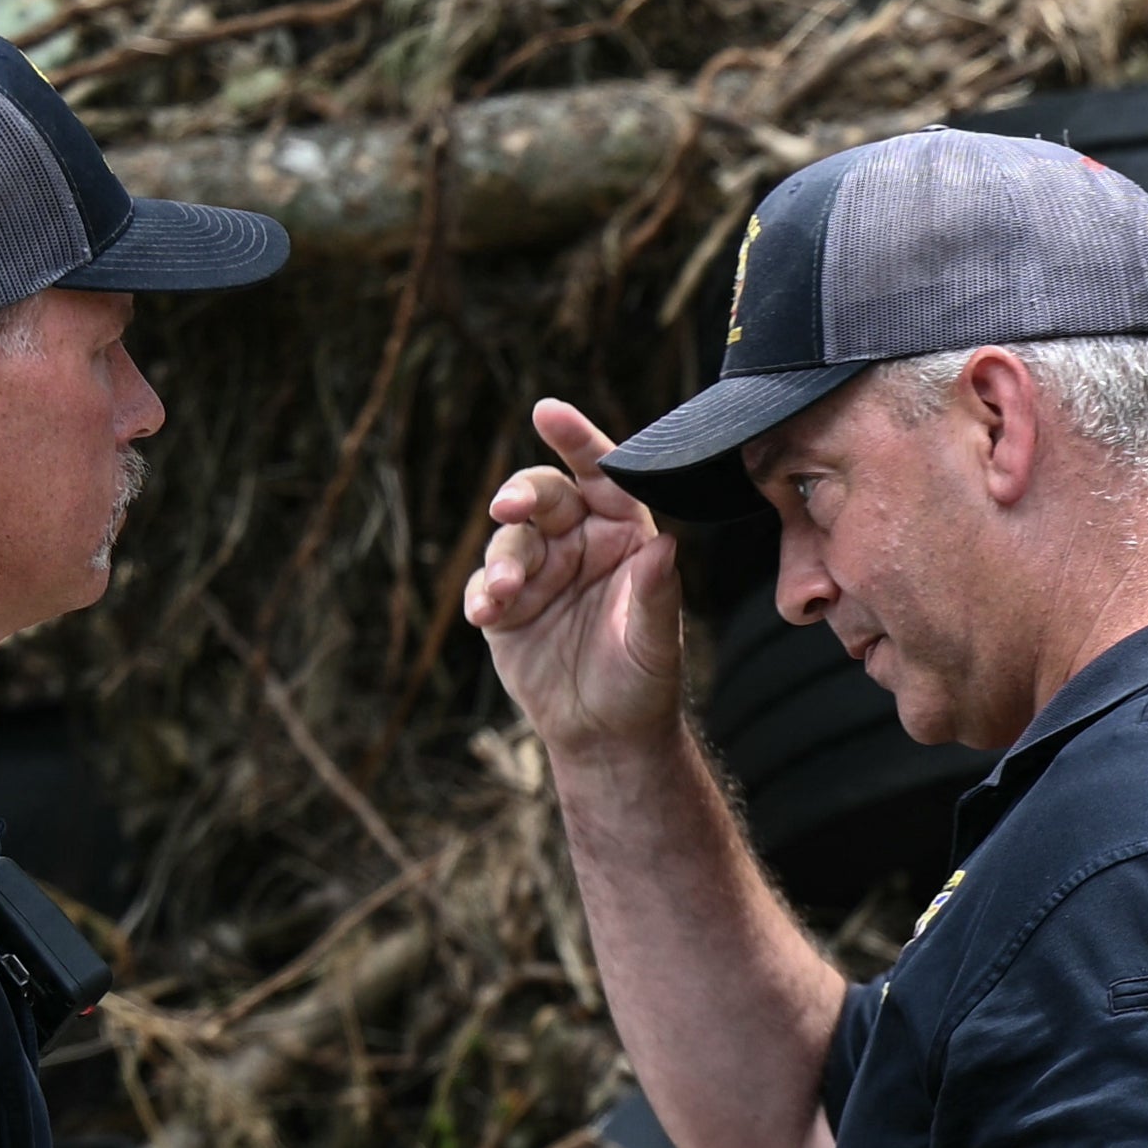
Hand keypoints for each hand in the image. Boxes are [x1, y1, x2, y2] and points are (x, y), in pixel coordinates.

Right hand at [467, 399, 692, 765]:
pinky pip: (483, 586)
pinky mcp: (503, 603)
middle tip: (509, 508)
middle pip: (544, 497)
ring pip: (509, 541)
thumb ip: (656, 593)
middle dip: (522, 495)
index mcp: (624, 535)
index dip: (578, 441)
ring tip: (505, 595)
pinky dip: (481, 595)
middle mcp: (579, 542)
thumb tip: (666, 547)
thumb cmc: (644, 682)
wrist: (607, 735)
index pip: (603, 476)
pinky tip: (485, 613)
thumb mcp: (655, 641)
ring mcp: (538, 570)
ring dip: (502, 562)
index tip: (548, 412)